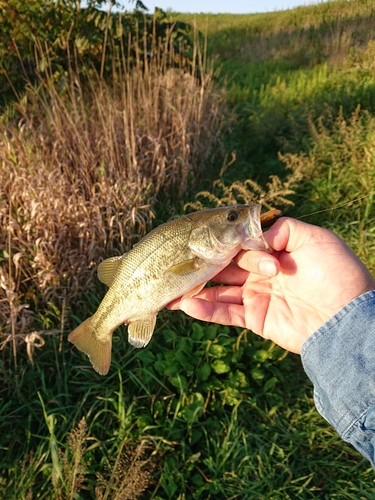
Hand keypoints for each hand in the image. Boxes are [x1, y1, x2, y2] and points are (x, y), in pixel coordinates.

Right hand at [168, 218, 374, 352]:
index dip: (221, 242)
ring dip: (194, 289)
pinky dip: (205, 310)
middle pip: (224, 265)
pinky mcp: (255, 318)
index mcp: (274, 251)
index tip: (197, 241)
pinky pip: (225, 313)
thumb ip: (282, 229)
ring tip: (168, 289)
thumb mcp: (315, 239)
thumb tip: (253, 234)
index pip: (239, 243)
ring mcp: (256, 295)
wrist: (346, 319)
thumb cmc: (335, 274)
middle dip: (199, 264)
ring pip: (219, 290)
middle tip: (172, 263)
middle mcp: (261, 271)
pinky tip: (185, 305)